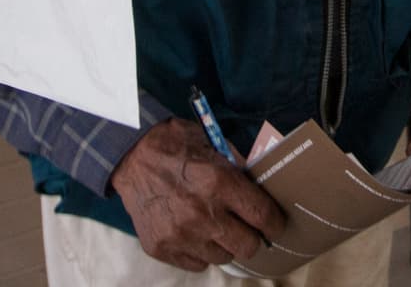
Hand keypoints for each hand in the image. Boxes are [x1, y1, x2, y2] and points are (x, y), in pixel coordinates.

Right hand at [110, 117, 284, 270]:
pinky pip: (196, 264)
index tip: (276, 225)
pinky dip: (202, 252)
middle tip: (249, 228)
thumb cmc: (179, 147)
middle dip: (253, 237)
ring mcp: (179, 234)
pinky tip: (197, 233)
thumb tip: (266, 190)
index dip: (275, 224)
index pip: (262, 216)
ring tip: (218, 227)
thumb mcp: (217, 147)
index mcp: (219, 183)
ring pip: (222, 257)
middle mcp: (201, 213)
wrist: (133, 156)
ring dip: (225, 244)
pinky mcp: (160, 248)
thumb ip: (241, 171)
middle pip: (247, 246)